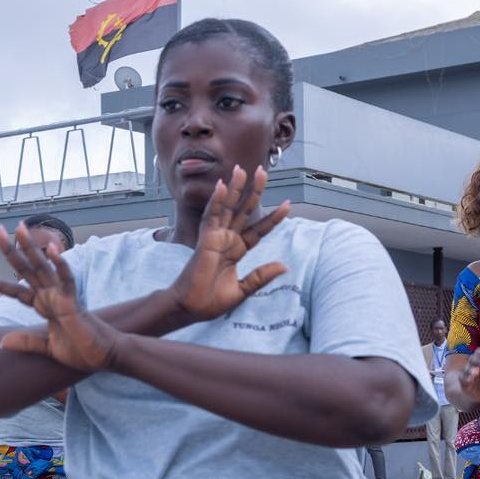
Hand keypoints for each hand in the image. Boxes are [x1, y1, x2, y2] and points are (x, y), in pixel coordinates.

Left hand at [0, 222, 126, 371]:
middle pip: (27, 269)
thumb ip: (26, 343)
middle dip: (12, 251)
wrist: (102, 357)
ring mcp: (61, 296)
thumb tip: (2, 343)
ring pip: (44, 267)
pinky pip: (67, 280)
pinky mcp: (73, 302)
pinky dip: (60, 264)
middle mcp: (50, 296)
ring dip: (32, 248)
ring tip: (20, 229)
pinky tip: (52, 250)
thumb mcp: (47, 348)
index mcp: (44, 305)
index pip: (17, 291)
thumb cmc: (80, 351)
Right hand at [169, 165, 289, 321]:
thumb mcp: (242, 290)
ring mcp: (215, 238)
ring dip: (235, 188)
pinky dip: (217, 201)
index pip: (258, 229)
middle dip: (254, 191)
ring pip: (228, 207)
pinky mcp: (205, 240)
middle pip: (244, 210)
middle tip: (263, 172)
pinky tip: (222, 185)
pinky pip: (211, 216)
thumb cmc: (210, 301)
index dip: (273, 218)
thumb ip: (261, 276)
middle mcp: (227, 240)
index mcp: (237, 250)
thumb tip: (284, 265)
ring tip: (243, 170)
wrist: (191, 308)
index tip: (288, 205)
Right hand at [456, 347, 479, 402]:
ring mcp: (466, 371)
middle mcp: (472, 363)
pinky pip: (463, 378)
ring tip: (478, 371)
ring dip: (473, 369)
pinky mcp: (462, 380)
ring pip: (468, 368)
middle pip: (474, 358)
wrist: (478, 392)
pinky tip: (471, 378)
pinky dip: (467, 378)